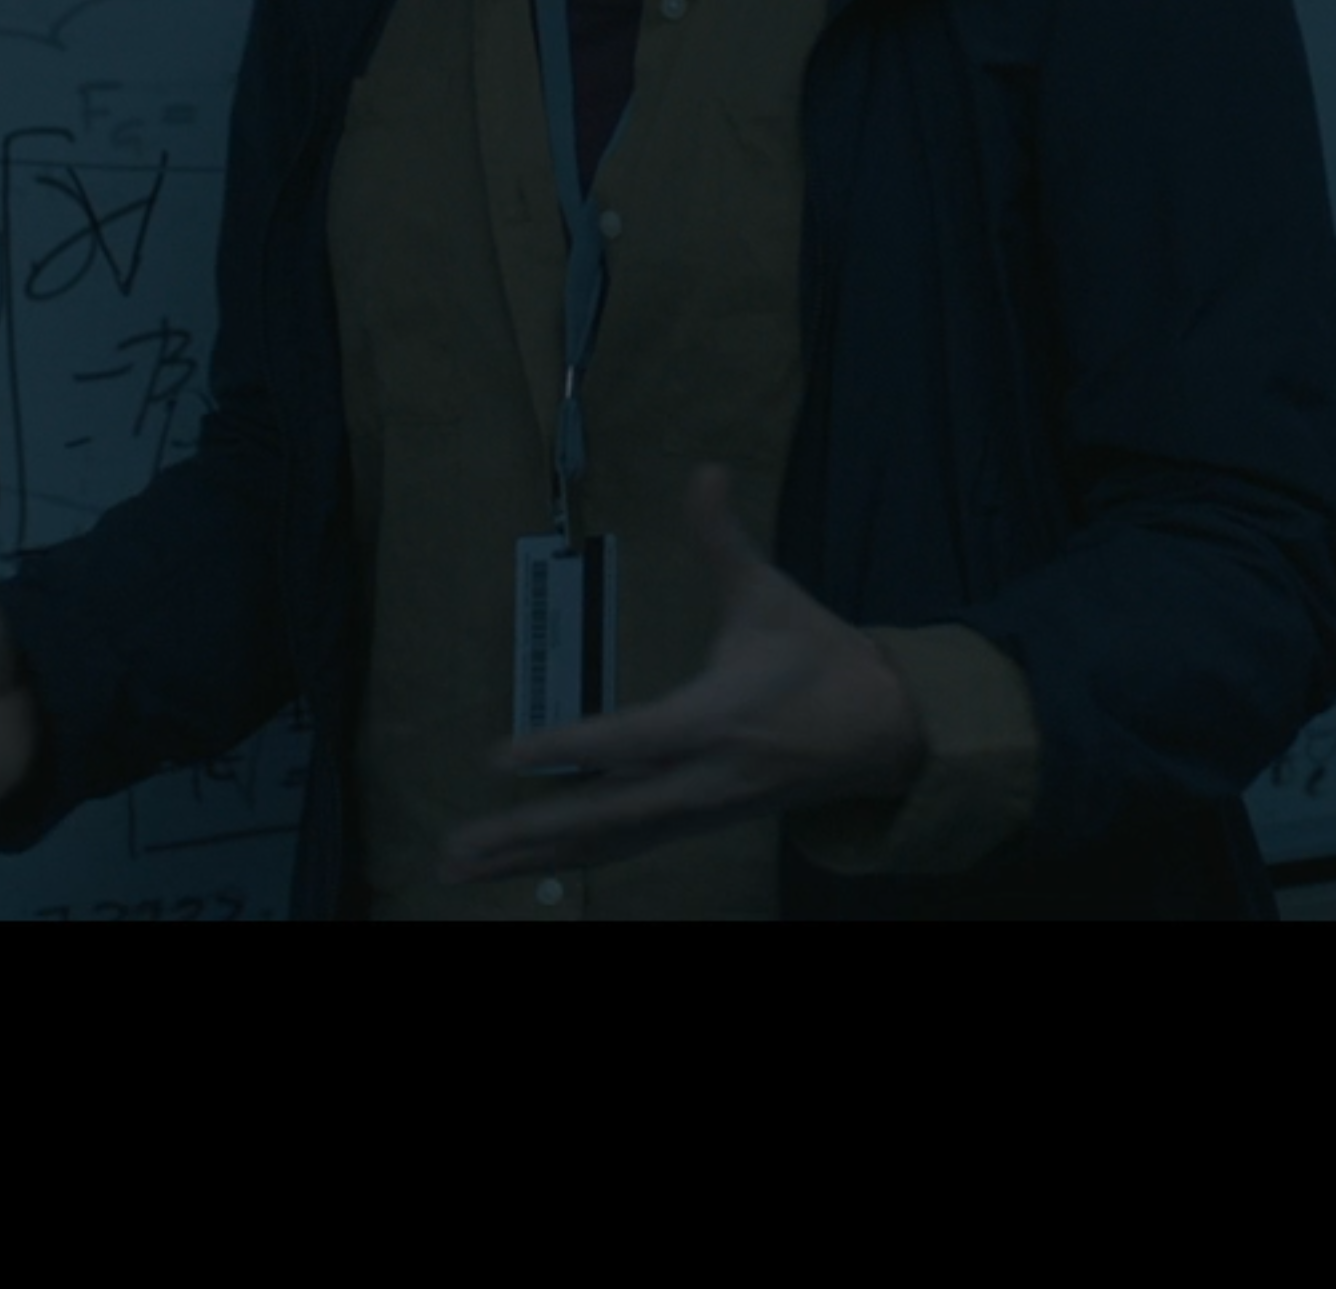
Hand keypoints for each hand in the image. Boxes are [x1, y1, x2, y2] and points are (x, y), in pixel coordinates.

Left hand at [436, 466, 926, 882]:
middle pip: (602, 814)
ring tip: (458, 866)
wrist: (880, 732)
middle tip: (454, 848)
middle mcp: (698, 776)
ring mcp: (696, 809)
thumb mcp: (771, 593)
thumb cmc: (817, 656)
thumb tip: (705, 470)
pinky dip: (568, 856)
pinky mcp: (694, 822)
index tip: (501, 755)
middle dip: (526, 832)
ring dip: (530, 855)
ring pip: (605, 840)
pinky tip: (518, 864)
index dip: (566, 747)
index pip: (628, 738)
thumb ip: (724, 540)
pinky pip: (622, 845)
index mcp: (714, 717)